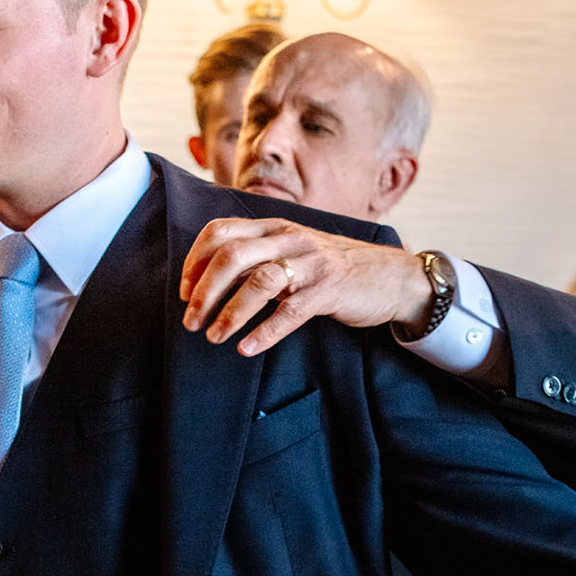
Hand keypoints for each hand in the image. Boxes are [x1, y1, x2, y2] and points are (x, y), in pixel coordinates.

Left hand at [179, 218, 430, 356]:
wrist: (391, 276)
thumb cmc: (333, 268)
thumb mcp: (292, 252)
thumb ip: (257, 258)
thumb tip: (210, 280)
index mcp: (274, 227)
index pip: (220, 231)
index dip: (194, 261)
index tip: (184, 291)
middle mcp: (289, 239)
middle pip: (232, 256)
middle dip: (204, 291)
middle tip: (190, 321)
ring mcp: (310, 263)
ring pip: (259, 282)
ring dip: (229, 312)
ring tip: (214, 336)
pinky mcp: (328, 290)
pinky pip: (290, 311)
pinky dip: (265, 332)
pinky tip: (247, 348)